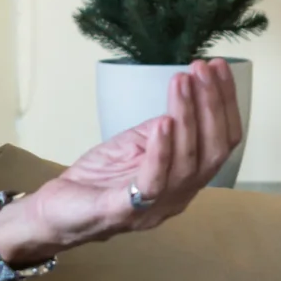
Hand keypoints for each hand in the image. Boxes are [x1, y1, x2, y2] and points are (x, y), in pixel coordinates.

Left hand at [0, 58, 243, 259]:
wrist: (56, 213)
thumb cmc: (99, 179)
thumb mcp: (136, 145)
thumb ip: (165, 128)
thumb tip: (186, 91)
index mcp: (187, 180)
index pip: (221, 142)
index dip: (225, 103)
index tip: (219, 66)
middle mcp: (180, 196)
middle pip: (213, 152)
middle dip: (212, 105)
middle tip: (203, 69)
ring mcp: (156, 207)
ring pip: (187, 162)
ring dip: (188, 116)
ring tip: (182, 81)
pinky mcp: (126, 211)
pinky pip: (152, 182)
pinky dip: (161, 149)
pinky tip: (164, 121)